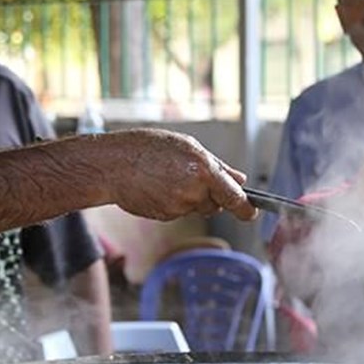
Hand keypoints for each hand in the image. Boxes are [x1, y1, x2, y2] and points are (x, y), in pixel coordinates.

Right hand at [102, 128, 256, 221]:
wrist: (112, 165)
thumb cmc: (147, 148)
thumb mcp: (187, 146)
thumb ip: (217, 166)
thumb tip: (240, 180)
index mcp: (203, 170)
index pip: (234, 197)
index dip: (246, 208)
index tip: (251, 213)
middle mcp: (194, 191)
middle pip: (216, 204)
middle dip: (210, 195)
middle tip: (188, 176)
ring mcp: (179, 207)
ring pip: (196, 208)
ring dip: (190, 197)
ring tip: (167, 177)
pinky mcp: (165, 216)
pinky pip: (179, 212)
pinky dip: (173, 202)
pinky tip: (157, 187)